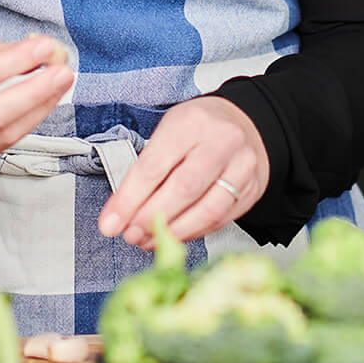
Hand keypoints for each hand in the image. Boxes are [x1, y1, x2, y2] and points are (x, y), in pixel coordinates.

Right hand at [0, 33, 72, 163]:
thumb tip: (42, 52)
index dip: (16, 62)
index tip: (45, 46)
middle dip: (35, 93)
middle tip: (63, 71)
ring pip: (4, 134)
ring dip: (40, 108)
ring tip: (60, 83)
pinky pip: (5, 142)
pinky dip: (29, 120)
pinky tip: (44, 101)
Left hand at [97, 96, 268, 246]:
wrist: (243, 123)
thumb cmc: (198, 129)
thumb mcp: (168, 133)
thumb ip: (145, 170)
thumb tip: (120, 213)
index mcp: (191, 122)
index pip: (154, 166)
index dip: (129, 200)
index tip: (110, 223)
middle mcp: (222, 141)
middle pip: (183, 190)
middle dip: (151, 219)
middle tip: (130, 234)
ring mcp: (243, 166)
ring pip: (207, 210)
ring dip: (173, 233)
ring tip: (149, 240)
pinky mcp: (253, 189)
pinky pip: (221, 220)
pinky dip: (194, 233)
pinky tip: (175, 236)